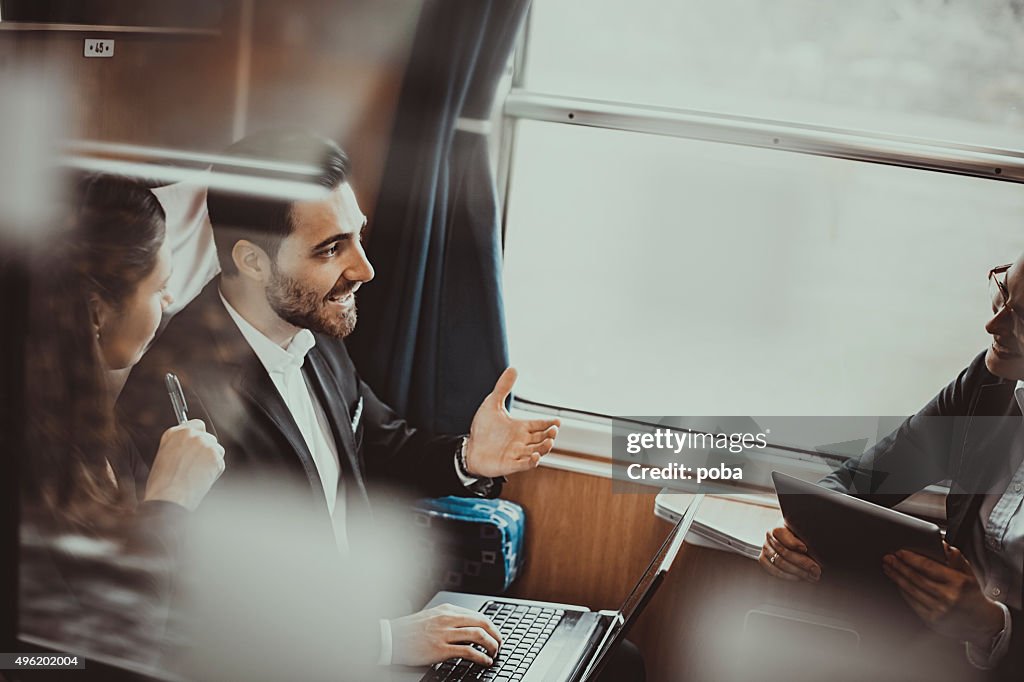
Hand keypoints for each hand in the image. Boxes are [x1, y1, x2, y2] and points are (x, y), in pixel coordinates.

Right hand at [144, 419, 224, 510]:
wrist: (169, 498)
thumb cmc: (162, 484)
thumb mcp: (164, 457)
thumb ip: (178, 446)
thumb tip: (190, 447)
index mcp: (174, 433)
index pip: (196, 425)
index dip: (198, 436)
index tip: (198, 445)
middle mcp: (191, 435)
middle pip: (209, 437)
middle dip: (206, 450)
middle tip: (197, 466)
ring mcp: (205, 444)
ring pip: (217, 449)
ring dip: (212, 460)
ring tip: (197, 475)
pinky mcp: (215, 457)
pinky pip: (220, 462)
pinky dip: (214, 471)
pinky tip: (202, 480)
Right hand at [389, 604, 502, 666]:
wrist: (391, 638)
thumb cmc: (408, 630)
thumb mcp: (432, 618)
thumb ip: (449, 621)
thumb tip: (467, 629)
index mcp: (447, 610)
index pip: (477, 615)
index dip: (491, 626)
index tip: (495, 634)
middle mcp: (448, 619)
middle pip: (482, 622)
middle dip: (496, 634)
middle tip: (500, 643)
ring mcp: (445, 633)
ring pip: (478, 635)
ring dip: (492, 645)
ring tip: (495, 652)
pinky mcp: (441, 649)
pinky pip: (468, 651)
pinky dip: (481, 657)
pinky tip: (485, 661)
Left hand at [463, 367, 559, 477]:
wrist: (468, 448)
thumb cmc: (482, 429)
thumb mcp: (492, 404)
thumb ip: (503, 387)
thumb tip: (513, 368)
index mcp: (520, 427)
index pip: (540, 425)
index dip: (550, 423)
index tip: (558, 421)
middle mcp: (521, 441)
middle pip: (542, 438)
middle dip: (550, 435)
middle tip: (554, 430)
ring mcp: (516, 454)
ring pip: (536, 451)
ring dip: (544, 448)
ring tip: (549, 441)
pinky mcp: (509, 465)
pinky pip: (524, 465)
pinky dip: (531, 462)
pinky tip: (535, 455)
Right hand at [758, 525, 821, 581]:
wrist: (793, 542)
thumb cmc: (801, 537)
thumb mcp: (804, 533)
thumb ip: (807, 537)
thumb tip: (819, 543)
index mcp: (779, 527)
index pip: (781, 534)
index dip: (793, 542)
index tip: (806, 549)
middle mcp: (770, 537)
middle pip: (783, 551)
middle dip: (802, 562)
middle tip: (816, 569)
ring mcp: (765, 549)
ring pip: (779, 563)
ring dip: (797, 572)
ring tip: (811, 575)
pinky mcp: (764, 560)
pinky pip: (773, 571)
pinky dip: (788, 576)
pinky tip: (800, 577)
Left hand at [883, 543, 1004, 646]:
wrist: (983, 622)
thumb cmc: (972, 593)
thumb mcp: (968, 572)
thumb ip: (954, 557)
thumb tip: (940, 543)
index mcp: (958, 583)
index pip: (929, 567)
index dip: (912, 559)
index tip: (900, 552)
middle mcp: (949, 598)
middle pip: (917, 579)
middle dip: (899, 566)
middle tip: (888, 558)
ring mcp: (940, 611)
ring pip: (912, 591)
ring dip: (897, 577)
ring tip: (888, 568)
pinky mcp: (933, 621)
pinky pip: (913, 603)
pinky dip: (903, 591)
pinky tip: (898, 582)